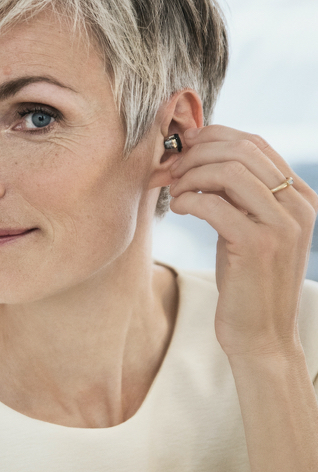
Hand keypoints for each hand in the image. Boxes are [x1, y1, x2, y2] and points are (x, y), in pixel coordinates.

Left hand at [167, 125, 316, 358]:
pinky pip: (214, 205)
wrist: (261, 333)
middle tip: (173, 170)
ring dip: (191, 176)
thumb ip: (235, 194)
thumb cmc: (246, 280)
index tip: (184, 147)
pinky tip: (178, 208)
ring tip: (174, 191)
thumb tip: (199, 157)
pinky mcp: (257, 245)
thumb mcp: (246, 228)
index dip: (214, 137)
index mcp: (299, 196)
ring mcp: (281, 225)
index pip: (256, 144)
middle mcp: (297, 206)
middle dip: (198, 154)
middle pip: (242, 151)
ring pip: (228, 172)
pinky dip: (188, 200)